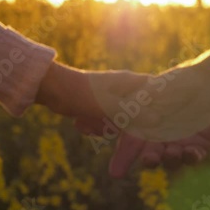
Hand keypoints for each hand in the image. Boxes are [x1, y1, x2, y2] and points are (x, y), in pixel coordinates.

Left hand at [35, 62, 156, 133]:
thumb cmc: (83, 93)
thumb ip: (133, 113)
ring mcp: (112, 98)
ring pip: (120, 122)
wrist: (52, 90)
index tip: (148, 121)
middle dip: (121, 124)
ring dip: (105, 127)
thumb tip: (158, 120)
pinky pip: (107, 123)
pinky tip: (82, 122)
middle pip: (137, 114)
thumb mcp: (110, 106)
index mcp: (131, 82)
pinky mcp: (101, 107)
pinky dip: (96, 126)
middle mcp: (125, 89)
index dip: (155, 107)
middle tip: (108, 124)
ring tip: (89, 121)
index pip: (155, 92)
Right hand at [103, 64, 209, 176]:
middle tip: (149, 159)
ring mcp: (179, 145)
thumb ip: (140, 102)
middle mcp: (160, 140)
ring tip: (171, 151)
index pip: (131, 146)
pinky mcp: (199, 147)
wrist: (207, 81)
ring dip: (170, 158)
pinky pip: (193, 157)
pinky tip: (188, 152)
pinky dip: (190, 157)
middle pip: (151, 156)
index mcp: (145, 127)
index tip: (116, 173)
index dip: (123, 159)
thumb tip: (125, 108)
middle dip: (149, 160)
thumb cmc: (177, 82)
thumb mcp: (154, 88)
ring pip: (171, 159)